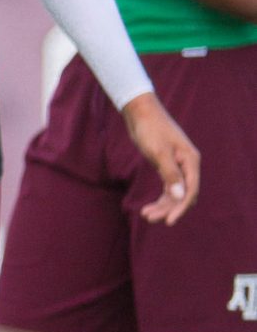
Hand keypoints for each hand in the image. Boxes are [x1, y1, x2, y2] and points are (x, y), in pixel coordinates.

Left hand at [121, 90, 199, 223]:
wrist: (140, 111)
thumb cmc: (150, 129)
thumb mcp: (159, 152)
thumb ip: (170, 175)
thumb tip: (180, 197)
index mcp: (190, 160)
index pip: (191, 190)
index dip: (181, 207)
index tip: (169, 221)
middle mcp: (187, 165)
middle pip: (183, 194)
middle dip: (168, 208)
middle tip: (149, 218)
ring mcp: (178, 166)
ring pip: (174, 193)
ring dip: (162, 206)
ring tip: (145, 215)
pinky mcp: (167, 166)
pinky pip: (168, 188)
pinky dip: (160, 198)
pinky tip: (148, 207)